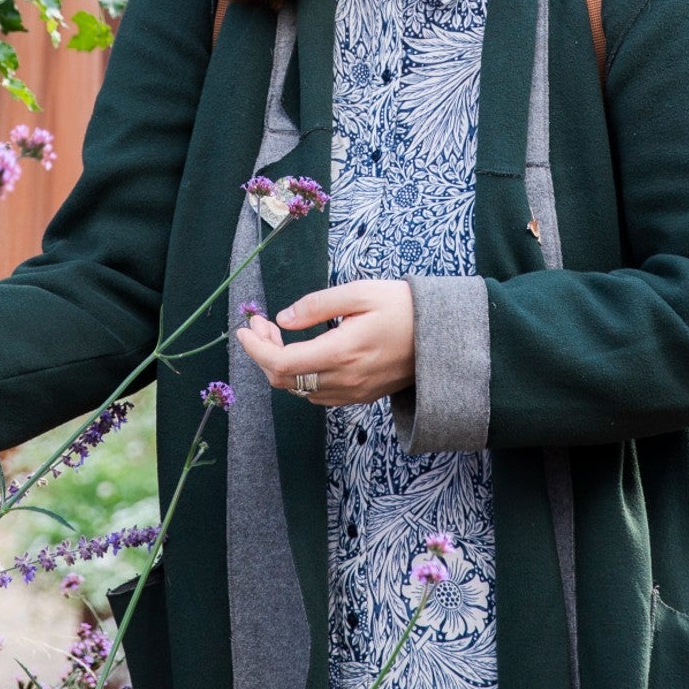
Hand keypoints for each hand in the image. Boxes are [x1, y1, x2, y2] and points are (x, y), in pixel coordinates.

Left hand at [235, 279, 413, 407]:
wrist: (443, 337)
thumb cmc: (402, 307)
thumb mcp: (359, 292)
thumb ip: (317, 305)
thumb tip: (283, 319)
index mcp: (341, 353)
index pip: (280, 362)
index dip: (255, 348)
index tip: (245, 328)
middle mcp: (344, 380)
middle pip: (283, 380)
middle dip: (263, 353)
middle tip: (262, 325)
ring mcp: (353, 392)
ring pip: (298, 389)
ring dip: (281, 365)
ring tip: (280, 335)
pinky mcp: (360, 396)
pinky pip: (318, 394)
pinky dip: (300, 376)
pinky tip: (305, 353)